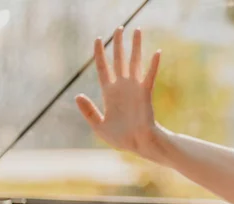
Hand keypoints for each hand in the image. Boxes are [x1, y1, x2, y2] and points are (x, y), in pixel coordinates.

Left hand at [75, 27, 160, 152]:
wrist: (139, 145)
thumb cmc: (121, 138)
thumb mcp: (99, 126)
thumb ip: (88, 111)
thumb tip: (77, 95)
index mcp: (109, 93)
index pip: (103, 67)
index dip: (100, 53)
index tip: (98, 39)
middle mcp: (122, 87)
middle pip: (119, 60)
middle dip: (119, 43)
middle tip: (120, 27)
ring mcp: (134, 89)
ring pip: (134, 63)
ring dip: (136, 47)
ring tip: (137, 30)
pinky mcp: (145, 94)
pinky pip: (149, 76)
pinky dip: (153, 65)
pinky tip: (156, 52)